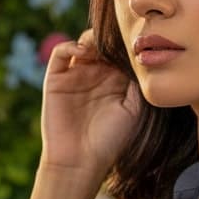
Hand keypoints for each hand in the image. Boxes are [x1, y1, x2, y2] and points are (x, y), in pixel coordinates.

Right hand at [39, 29, 141, 181]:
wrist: (80, 160)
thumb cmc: (110, 140)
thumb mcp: (133, 110)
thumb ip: (137, 84)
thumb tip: (142, 57)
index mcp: (115, 82)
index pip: (120, 53)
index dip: (127, 45)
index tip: (136, 42)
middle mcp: (95, 75)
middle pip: (102, 44)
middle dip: (110, 38)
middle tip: (118, 40)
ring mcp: (75, 75)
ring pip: (83, 44)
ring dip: (92, 40)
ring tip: (101, 47)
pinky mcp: (56, 78)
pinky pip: (61, 52)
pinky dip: (71, 46)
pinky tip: (83, 52)